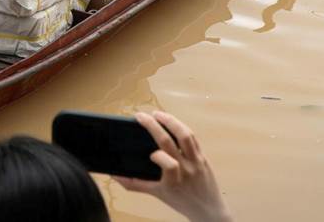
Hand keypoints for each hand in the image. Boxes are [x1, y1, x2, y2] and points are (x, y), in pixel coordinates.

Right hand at [113, 111, 231, 221]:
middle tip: (141, 116)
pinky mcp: (203, 156)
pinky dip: (181, 127)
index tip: (150, 154)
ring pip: (185, 135)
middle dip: (154, 126)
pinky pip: (193, 137)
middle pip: (170, 142)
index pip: (168, 164)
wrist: (208, 209)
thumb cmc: (181, 201)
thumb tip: (114, 176)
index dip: (157, 156)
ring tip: (157, 114)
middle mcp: (187, 169)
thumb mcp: (157, 194)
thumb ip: (135, 185)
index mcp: (174, 181)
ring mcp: (196, 161)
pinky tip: (171, 122)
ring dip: (170, 121)